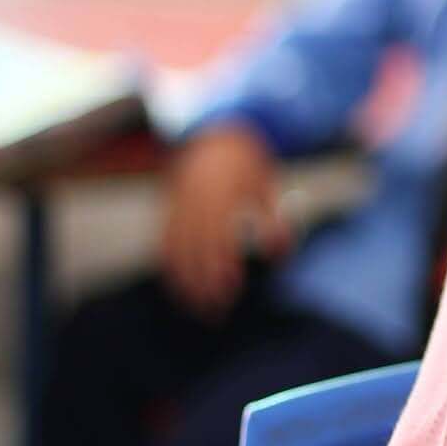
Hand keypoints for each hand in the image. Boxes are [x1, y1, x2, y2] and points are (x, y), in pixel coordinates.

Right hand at [160, 123, 287, 313]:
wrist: (212, 133)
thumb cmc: (247, 165)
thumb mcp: (266, 187)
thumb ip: (274, 221)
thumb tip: (281, 255)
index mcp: (225, 193)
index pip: (222, 237)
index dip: (224, 265)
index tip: (231, 289)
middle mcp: (199, 200)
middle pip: (198, 248)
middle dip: (205, 282)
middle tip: (216, 312)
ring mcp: (180, 204)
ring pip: (177, 249)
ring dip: (186, 281)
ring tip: (198, 308)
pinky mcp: (169, 209)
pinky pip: (165, 242)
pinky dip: (170, 267)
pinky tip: (180, 288)